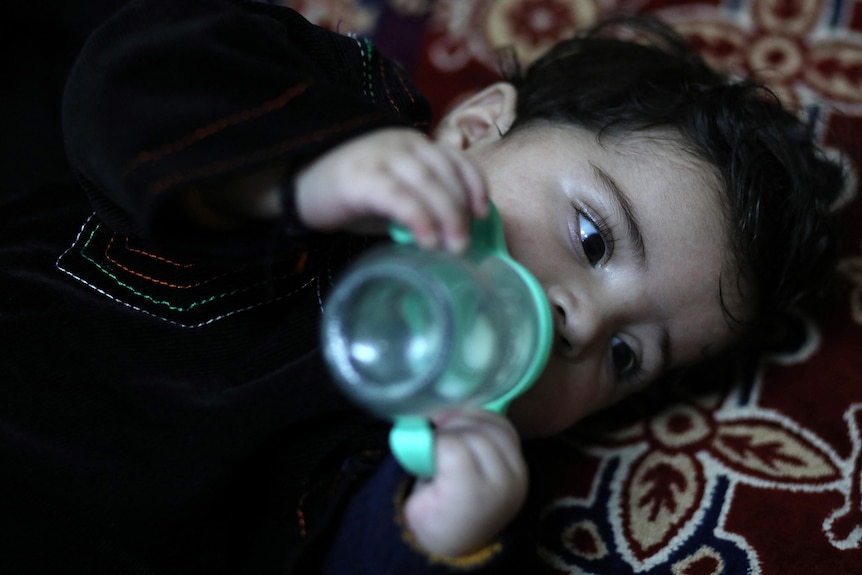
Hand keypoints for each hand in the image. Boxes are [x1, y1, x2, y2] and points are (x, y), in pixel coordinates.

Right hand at [294, 128, 488, 251]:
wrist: (296, 184)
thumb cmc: (350, 195)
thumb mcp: (391, 195)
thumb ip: (420, 203)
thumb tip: (454, 234)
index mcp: (412, 145)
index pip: (454, 158)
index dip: (473, 184)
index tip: (482, 213)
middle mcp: (401, 144)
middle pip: (444, 173)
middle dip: (460, 210)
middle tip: (464, 245)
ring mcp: (380, 157)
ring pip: (427, 183)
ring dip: (446, 217)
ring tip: (453, 248)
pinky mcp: (361, 177)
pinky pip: (399, 197)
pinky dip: (419, 219)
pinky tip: (426, 241)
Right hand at [402, 410, 527, 556]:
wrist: (463, 541)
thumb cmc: (433, 521)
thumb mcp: (415, 501)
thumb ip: (420, 465)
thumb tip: (421, 432)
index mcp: (471, 495)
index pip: (454, 446)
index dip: (435, 440)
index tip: (423, 445)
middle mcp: (501, 482)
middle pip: (475, 434)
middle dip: (450, 427)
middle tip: (434, 432)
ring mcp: (516, 474)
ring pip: (493, 427)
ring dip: (468, 420)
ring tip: (449, 425)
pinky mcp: (521, 466)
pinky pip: (505, 431)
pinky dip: (484, 421)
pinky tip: (467, 424)